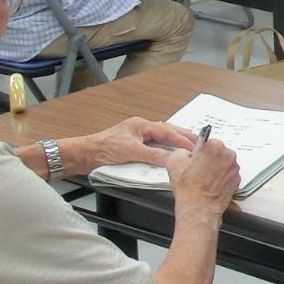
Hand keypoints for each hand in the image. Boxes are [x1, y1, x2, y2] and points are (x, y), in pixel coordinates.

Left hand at [81, 117, 199, 170]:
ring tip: (187, 147)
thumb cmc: (103, 149)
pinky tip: (168, 156)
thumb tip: (172, 159)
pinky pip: (152, 147)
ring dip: (173, 143)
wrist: (84, 155)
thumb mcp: (132, 152)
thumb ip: (153, 155)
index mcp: (141, 125)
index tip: (195, 145)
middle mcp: (140, 129)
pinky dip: (163, 150)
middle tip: (198, 141)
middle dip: (182, 136)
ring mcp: (136, 138)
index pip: (167, 131)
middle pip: (166, 132)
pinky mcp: (131, 148)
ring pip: (160, 139)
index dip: (182, 139)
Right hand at [166, 132, 239, 214]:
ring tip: (204, 179)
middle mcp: (228, 154)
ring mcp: (234, 167)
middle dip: (208, 158)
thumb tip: (186, 152)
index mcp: (214, 145)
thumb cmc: (188, 187)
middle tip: (198, 170)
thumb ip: (181, 151)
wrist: (199, 208)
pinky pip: (228, 174)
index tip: (196, 157)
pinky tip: (212, 185)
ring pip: (223, 162)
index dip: (199, 151)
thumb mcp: (174, 161)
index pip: (206, 142)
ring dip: (216, 168)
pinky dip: (221, 177)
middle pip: (217, 151)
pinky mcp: (237, 179)